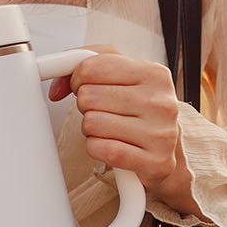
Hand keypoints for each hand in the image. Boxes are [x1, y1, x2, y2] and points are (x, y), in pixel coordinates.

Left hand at [52, 48, 195, 217]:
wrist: (167, 147)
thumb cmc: (139, 109)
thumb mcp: (120, 75)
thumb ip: (85, 65)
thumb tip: (58, 86)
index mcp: (154, 74)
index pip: (92, 67)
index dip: (78, 79)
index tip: (86, 87)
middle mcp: (161, 102)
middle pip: (88, 97)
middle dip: (86, 106)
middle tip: (103, 111)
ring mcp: (161, 133)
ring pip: (91, 124)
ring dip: (91, 130)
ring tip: (110, 130)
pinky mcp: (155, 162)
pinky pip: (101, 149)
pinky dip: (97, 149)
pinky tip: (111, 146)